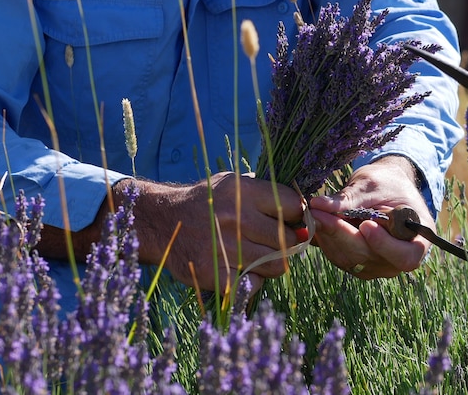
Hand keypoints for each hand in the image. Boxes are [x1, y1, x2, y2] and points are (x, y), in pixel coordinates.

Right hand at [127, 172, 303, 293]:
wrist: (160, 222)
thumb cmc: (207, 203)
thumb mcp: (233, 184)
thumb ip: (266, 194)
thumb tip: (306, 209)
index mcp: (242, 191)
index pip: (293, 206)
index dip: (298, 216)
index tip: (294, 222)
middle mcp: (234, 217)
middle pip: (288, 239)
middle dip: (288, 243)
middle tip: (276, 242)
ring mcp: (224, 247)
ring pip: (277, 264)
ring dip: (273, 263)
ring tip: (259, 255)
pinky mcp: (214, 274)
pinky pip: (254, 283)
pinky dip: (253, 281)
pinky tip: (241, 270)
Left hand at [309, 156, 433, 278]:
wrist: (385, 188)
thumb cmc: (388, 183)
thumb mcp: (374, 184)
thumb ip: (350, 197)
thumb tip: (318, 204)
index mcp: (419, 240)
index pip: (404, 256)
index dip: (384, 245)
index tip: (366, 224)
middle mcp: (400, 259)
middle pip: (369, 257)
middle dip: (341, 234)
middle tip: (318, 212)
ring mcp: (378, 265)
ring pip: (349, 259)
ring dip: (328, 236)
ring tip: (314, 213)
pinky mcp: (359, 264)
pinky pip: (339, 256)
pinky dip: (326, 240)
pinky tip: (317, 221)